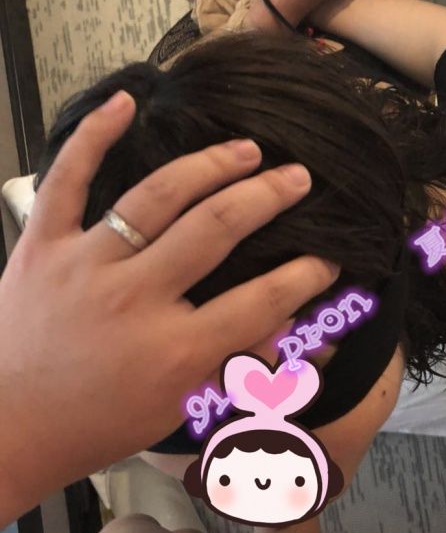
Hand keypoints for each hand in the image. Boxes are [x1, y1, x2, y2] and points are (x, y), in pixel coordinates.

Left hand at [0, 92, 338, 525]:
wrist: (9, 429)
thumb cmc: (98, 424)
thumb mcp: (177, 407)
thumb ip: (236, 366)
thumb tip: (290, 331)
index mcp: (175, 350)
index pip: (261, 301)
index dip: (305, 276)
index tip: (328, 258)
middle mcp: (136, 300)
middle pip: (216, 229)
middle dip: (268, 197)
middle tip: (298, 178)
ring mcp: (85, 266)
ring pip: (157, 196)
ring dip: (210, 165)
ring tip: (247, 149)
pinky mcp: (41, 247)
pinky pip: (68, 179)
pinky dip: (94, 136)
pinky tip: (128, 103)